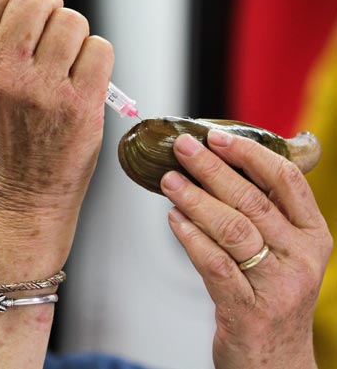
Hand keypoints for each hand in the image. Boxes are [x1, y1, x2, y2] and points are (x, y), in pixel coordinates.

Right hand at [0, 0, 113, 217]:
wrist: (24, 196)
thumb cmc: (3, 140)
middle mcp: (3, 76)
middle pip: (38, 0)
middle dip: (51, 6)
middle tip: (52, 29)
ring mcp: (43, 92)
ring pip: (73, 22)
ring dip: (75, 35)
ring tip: (66, 63)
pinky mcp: (79, 106)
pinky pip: (99, 48)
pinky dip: (95, 57)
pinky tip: (82, 79)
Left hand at [161, 129, 331, 367]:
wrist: (277, 363)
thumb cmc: (272, 299)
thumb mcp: (284, 254)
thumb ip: (264, 215)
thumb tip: (219, 167)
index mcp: (313, 236)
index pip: (286, 181)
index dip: (250, 154)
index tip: (217, 136)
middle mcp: (301, 257)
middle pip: (253, 200)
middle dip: (212, 169)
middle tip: (182, 149)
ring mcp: (277, 285)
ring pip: (232, 229)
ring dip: (196, 200)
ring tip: (169, 181)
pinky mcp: (247, 309)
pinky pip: (215, 264)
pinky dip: (191, 238)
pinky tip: (174, 220)